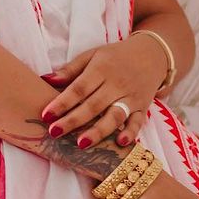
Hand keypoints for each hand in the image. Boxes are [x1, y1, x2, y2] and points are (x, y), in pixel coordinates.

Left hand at [40, 36, 167, 150]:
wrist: (152, 54)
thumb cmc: (115, 57)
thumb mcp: (92, 55)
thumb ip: (70, 69)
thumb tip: (46, 80)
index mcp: (101, 69)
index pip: (79, 88)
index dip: (62, 102)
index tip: (46, 115)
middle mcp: (117, 84)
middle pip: (93, 105)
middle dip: (73, 120)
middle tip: (54, 133)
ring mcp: (131, 97)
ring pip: (114, 116)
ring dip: (98, 131)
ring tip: (81, 144)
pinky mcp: (143, 107)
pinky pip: (138, 122)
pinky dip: (131, 132)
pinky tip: (121, 143)